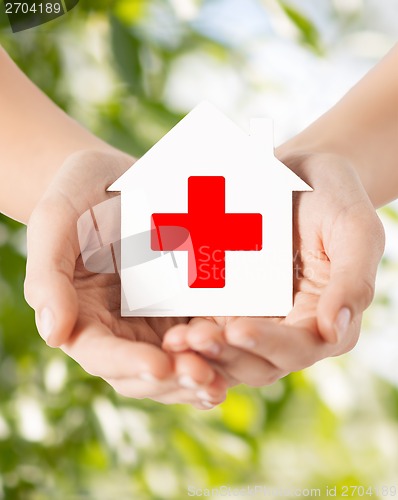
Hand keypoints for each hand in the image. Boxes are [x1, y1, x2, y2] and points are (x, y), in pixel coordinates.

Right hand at [24, 150, 226, 408]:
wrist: (115, 177)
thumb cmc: (79, 195)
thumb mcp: (57, 222)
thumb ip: (49, 276)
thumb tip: (53, 334)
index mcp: (83, 316)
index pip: (101, 353)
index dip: (128, 363)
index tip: (158, 365)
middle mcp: (120, 328)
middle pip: (141, 373)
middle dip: (172, 380)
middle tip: (205, 378)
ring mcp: (154, 319)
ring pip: (175, 364)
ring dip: (198, 377)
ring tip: (223, 380)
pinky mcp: (184, 306)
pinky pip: (201, 338)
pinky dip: (218, 354)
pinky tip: (241, 357)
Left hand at [162, 153, 384, 386]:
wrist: (297, 172)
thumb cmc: (334, 196)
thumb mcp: (355, 229)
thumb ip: (352, 280)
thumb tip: (333, 331)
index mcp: (325, 318)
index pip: (300, 347)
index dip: (270, 344)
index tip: (238, 328)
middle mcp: (289, 327)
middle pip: (258, 361)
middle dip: (226, 355)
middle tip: (193, 340)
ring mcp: (256, 317)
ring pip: (229, 352)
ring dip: (203, 353)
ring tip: (176, 340)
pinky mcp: (229, 303)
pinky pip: (209, 326)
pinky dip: (192, 334)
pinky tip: (170, 327)